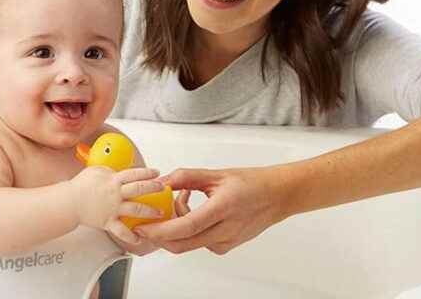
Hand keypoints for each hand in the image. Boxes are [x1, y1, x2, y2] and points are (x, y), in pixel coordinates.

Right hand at [71, 166, 164, 244]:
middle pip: (139, 189)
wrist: (69, 202)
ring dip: (150, 211)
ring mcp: (113, 208)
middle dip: (154, 188)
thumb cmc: (80, 186)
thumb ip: (109, 170)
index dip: (147, 172)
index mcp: (113, 180)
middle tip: (163, 188)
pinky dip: (131, 237)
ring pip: (136, 209)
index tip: (156, 173)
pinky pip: (122, 231)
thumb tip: (119, 170)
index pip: (134, 174)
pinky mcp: (108, 222)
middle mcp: (115, 194)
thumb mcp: (95, 171)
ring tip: (159, 213)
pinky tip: (139, 238)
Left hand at [135, 167, 285, 254]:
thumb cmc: (252, 183)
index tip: (143, 227)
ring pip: (188, 243)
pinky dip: (188, 230)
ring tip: (183, 201)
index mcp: (224, 208)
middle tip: (147, 222)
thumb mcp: (217, 174)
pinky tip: (194, 211)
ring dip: (176, 227)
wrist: (277, 197)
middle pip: (182, 243)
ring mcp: (226, 241)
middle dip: (159, 236)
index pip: (186, 227)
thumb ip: (186, 177)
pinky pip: (198, 243)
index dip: (160, 230)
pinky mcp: (225, 247)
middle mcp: (226, 230)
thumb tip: (161, 181)